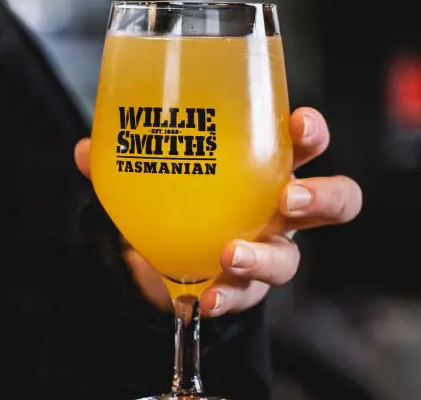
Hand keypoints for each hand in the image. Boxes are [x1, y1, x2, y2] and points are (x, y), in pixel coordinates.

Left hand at [74, 107, 361, 316]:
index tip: (299, 124)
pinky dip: (224, 296)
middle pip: (333, 201)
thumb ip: (123, 160)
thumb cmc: (179, 198)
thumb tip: (87, 150)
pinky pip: (245, 296)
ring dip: (263, 257)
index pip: (303, 143)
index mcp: (264, 164)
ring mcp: (267, 250)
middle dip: (320, 198)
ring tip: (231, 253)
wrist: (166, 253)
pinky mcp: (245, 287)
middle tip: (287, 199)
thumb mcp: (153, 172)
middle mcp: (277, 207)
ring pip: (291, 259)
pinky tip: (204, 297)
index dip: (311, 133)